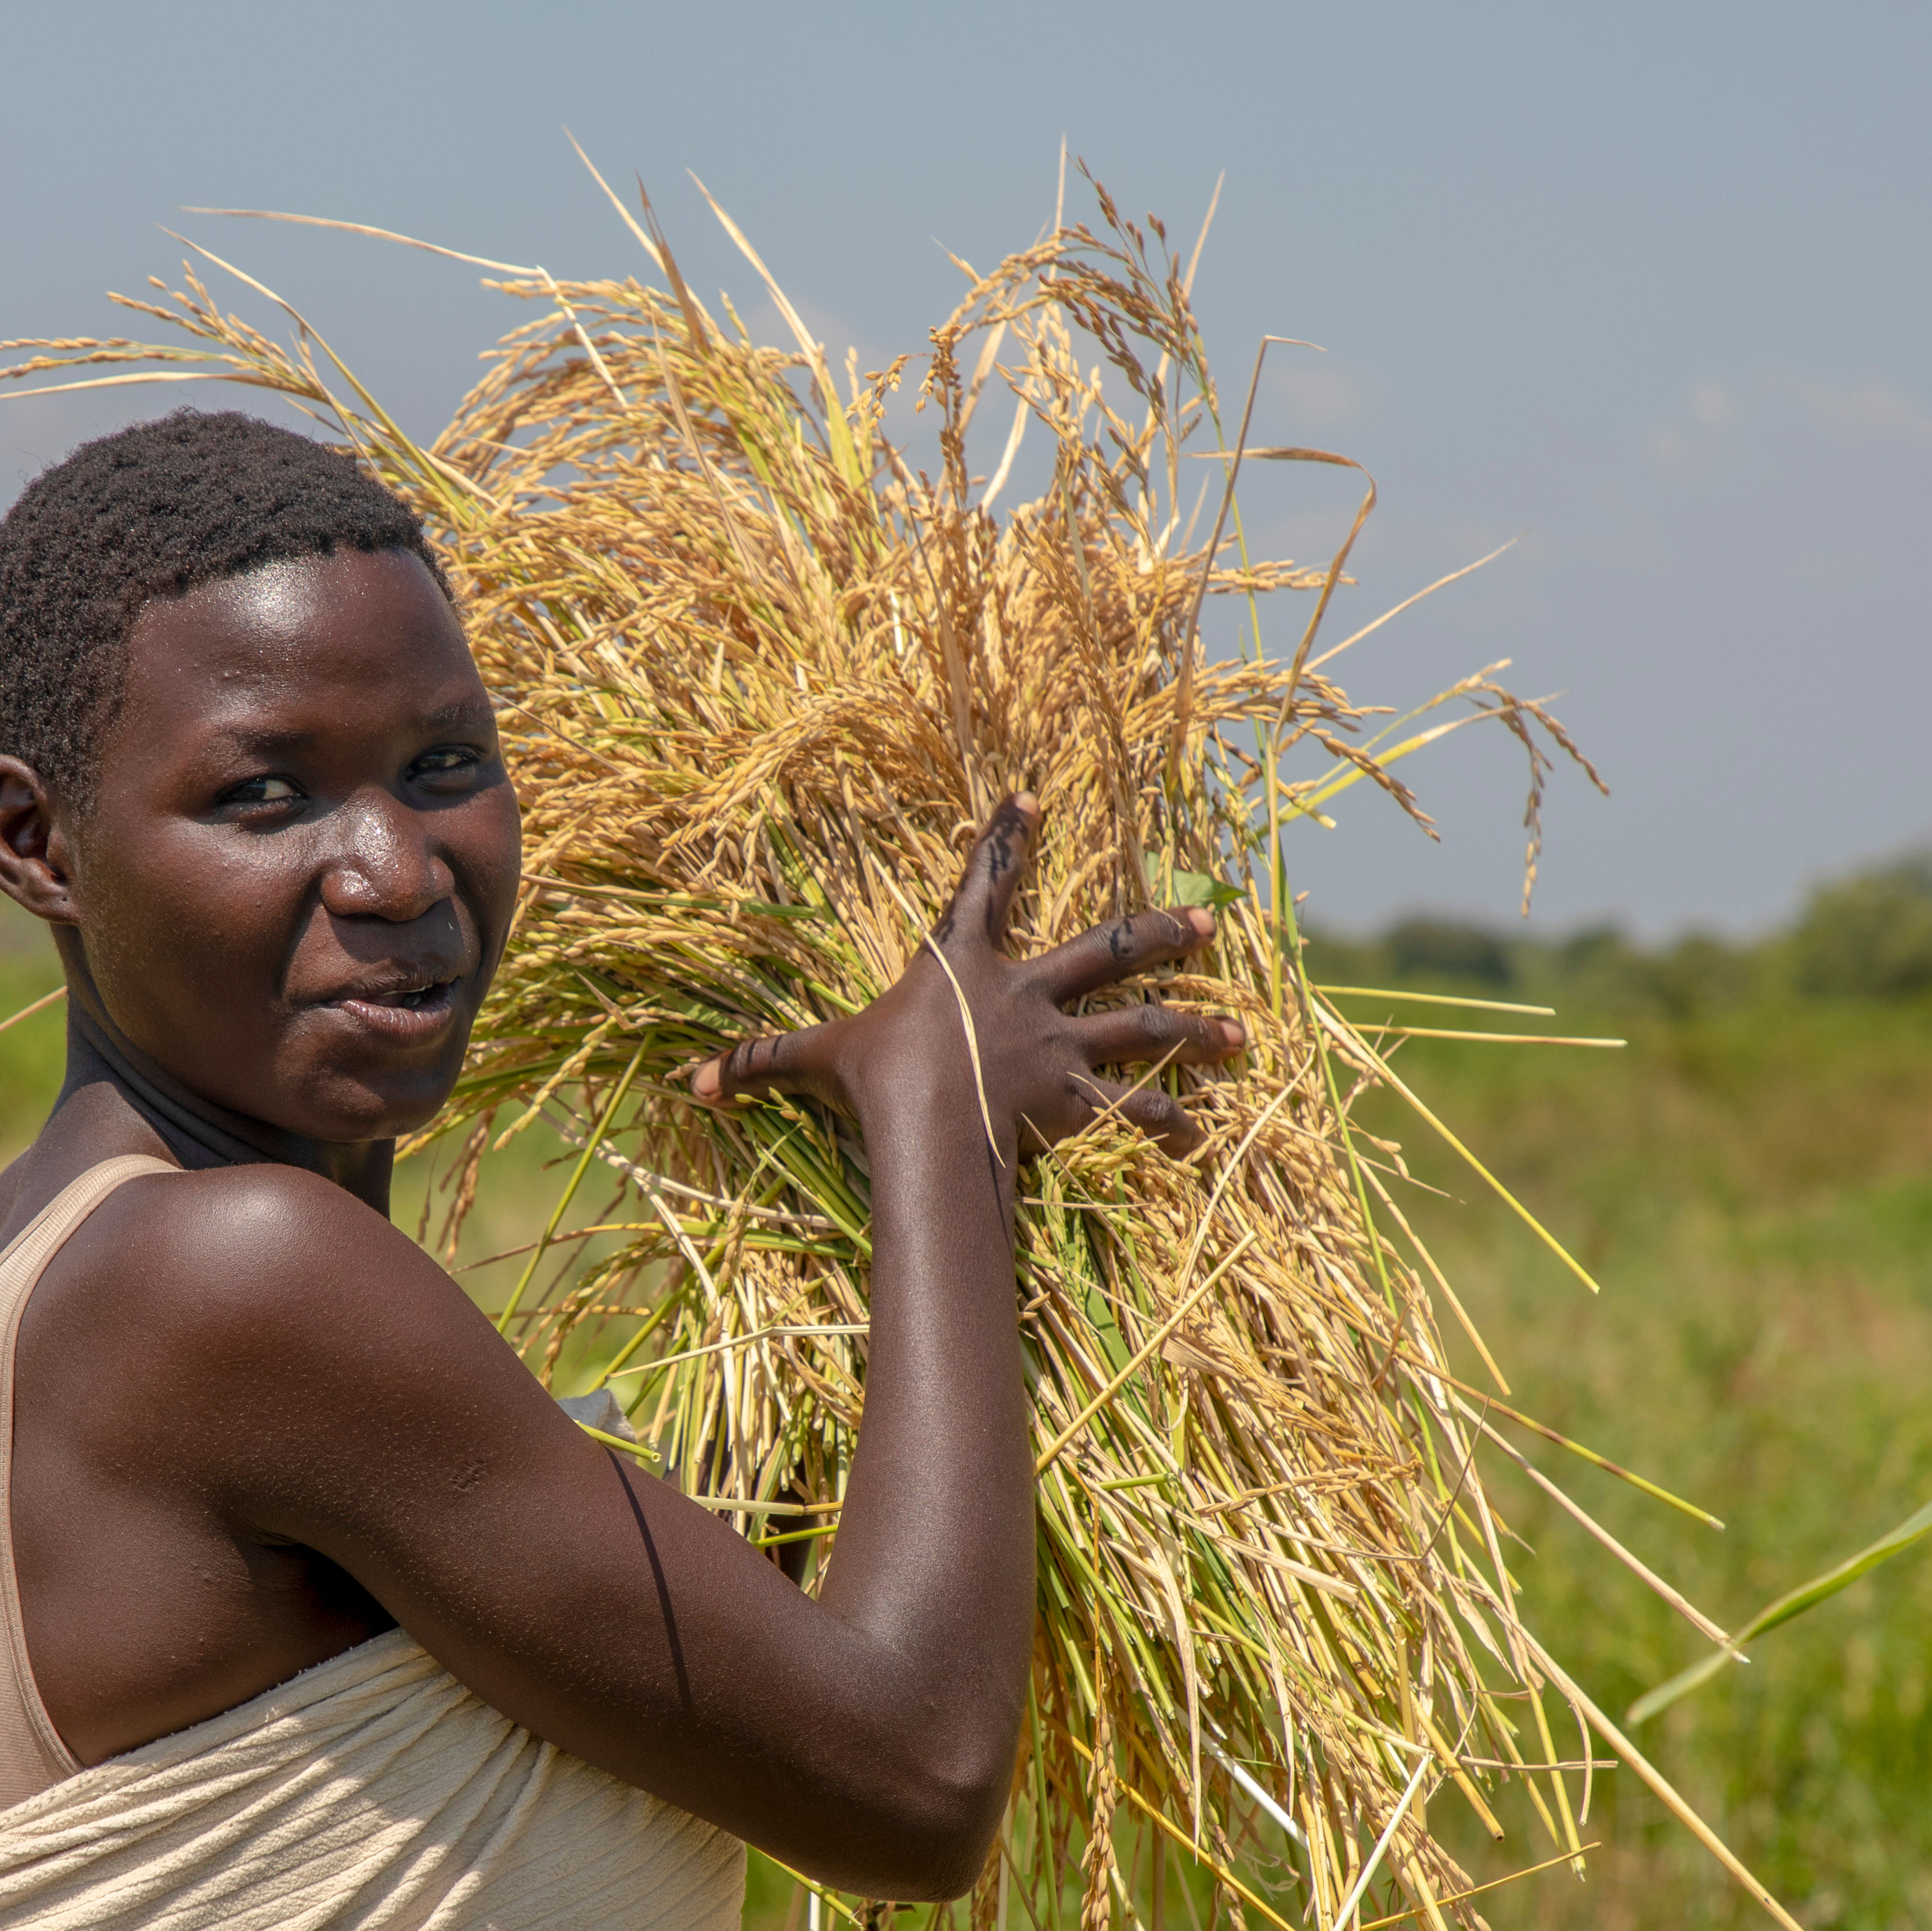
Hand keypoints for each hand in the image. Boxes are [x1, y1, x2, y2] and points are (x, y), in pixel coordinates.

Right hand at [686, 795, 1244, 1161]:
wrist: (927, 1121)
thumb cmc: (875, 1082)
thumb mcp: (815, 1062)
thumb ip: (761, 1063)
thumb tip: (690, 1082)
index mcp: (963, 966)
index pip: (983, 884)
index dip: (1006, 837)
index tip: (1032, 797)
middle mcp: (1025, 994)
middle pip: (1105, 951)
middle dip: (1159, 935)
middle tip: (1210, 923)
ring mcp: (1059, 1046)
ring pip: (1143, 1028)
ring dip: (1195, 1031)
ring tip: (1241, 1035)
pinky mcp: (1075, 1098)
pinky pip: (1134, 1111)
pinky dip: (1170, 1125)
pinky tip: (1203, 1133)